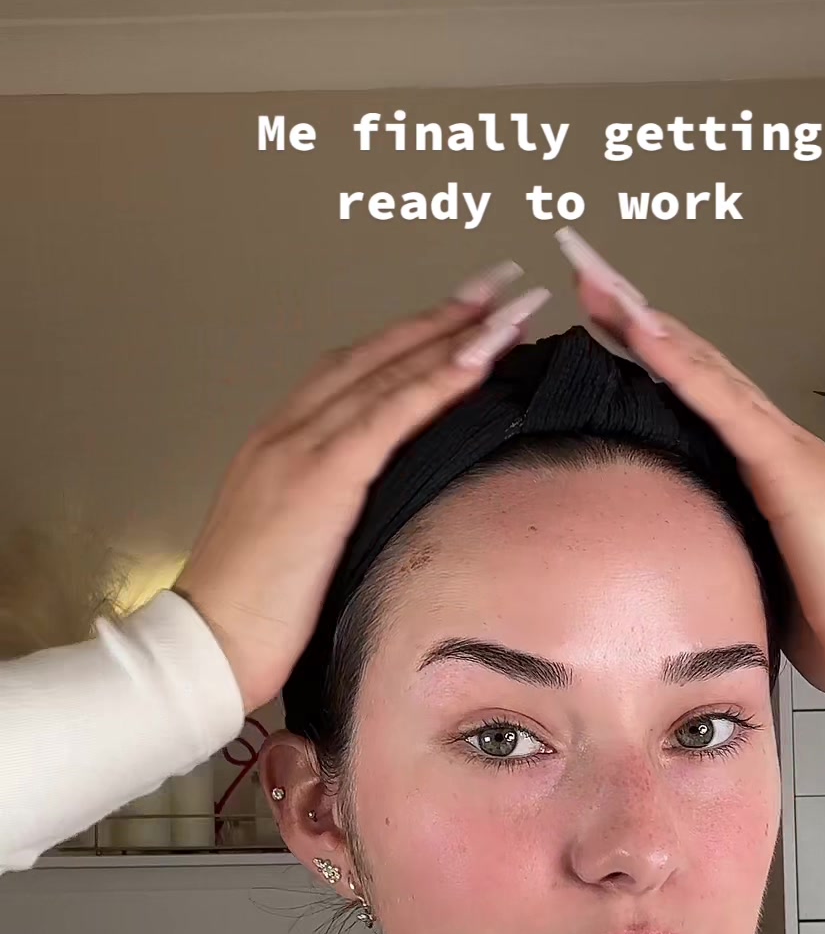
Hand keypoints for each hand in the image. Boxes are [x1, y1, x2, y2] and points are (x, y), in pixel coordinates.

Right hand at [174, 269, 549, 711]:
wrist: (206, 645)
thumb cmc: (252, 616)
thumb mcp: (298, 546)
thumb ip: (335, 511)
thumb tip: (391, 509)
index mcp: (280, 444)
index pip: (356, 373)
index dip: (413, 340)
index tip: (465, 315)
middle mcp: (287, 431)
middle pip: (376, 356)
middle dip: (443, 319)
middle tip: (500, 288)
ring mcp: (299, 449)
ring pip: (387, 374)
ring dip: (453, 337)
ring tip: (508, 309)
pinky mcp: (317, 478)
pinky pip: (388, 416)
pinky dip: (435, 383)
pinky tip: (477, 360)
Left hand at [556, 229, 824, 705]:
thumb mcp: (752, 578)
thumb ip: (715, 552)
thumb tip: (661, 566)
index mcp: (760, 469)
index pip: (694, 395)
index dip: (645, 355)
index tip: (594, 322)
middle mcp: (773, 444)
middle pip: (694, 366)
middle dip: (636, 318)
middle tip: (584, 274)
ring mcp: (784, 449)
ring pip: (705, 369)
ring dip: (648, 323)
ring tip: (599, 282)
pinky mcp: (790, 468)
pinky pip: (725, 406)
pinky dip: (681, 366)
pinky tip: (643, 330)